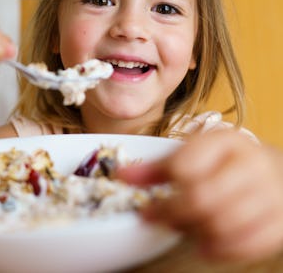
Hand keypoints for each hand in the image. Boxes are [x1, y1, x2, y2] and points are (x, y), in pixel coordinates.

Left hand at [117, 130, 282, 260]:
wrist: (274, 171)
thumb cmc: (227, 162)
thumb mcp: (196, 153)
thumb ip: (159, 166)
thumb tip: (122, 175)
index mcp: (226, 141)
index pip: (186, 165)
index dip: (160, 186)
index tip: (144, 203)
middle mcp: (251, 164)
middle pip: (202, 198)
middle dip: (172, 213)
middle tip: (157, 218)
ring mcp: (270, 193)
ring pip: (222, 224)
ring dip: (195, 232)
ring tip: (183, 227)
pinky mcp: (280, 221)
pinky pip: (247, 245)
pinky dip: (221, 249)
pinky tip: (207, 243)